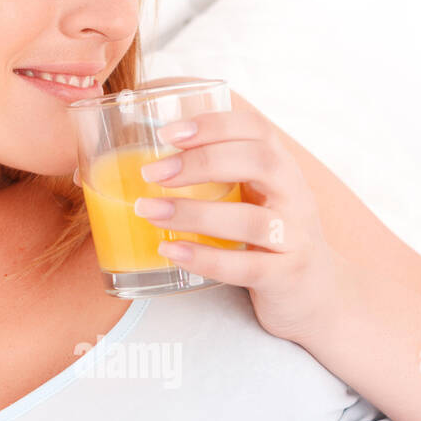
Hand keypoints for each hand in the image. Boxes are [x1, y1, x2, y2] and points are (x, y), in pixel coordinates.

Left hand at [75, 82, 341, 344]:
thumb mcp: (245, 199)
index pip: (255, 129)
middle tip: (150, 173)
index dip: (213, 124)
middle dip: (201, 162)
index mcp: (281, 167)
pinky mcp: (287, 275)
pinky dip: (207, 258)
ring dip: (194, 213)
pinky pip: (248, 267)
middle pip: (257, 162)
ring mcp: (295, 236)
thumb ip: (200, 181)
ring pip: (250, 219)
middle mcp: (294, 195)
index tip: (166, 132)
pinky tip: (172, 252)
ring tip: (147, 211)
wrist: (318, 296)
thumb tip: (102, 172)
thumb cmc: (262, 240)